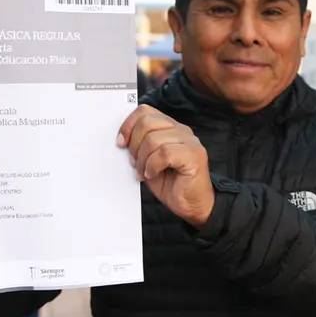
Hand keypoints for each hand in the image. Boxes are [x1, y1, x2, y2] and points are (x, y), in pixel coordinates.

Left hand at [118, 105, 213, 226]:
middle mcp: (182, 131)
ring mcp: (190, 142)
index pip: (145, 111)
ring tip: (145, 172)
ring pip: (154, 139)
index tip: (121, 143)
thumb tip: (122, 140)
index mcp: (171, 128)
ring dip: (143, 160)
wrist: (192, 205)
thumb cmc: (172, 184)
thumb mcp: (148, 161)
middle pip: (147, 123)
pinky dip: (153, 166)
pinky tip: (153, 174)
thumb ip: (139, 147)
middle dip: (134, 145)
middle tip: (135, 163)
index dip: (128, 125)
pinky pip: (164, 153)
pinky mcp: (194, 155)